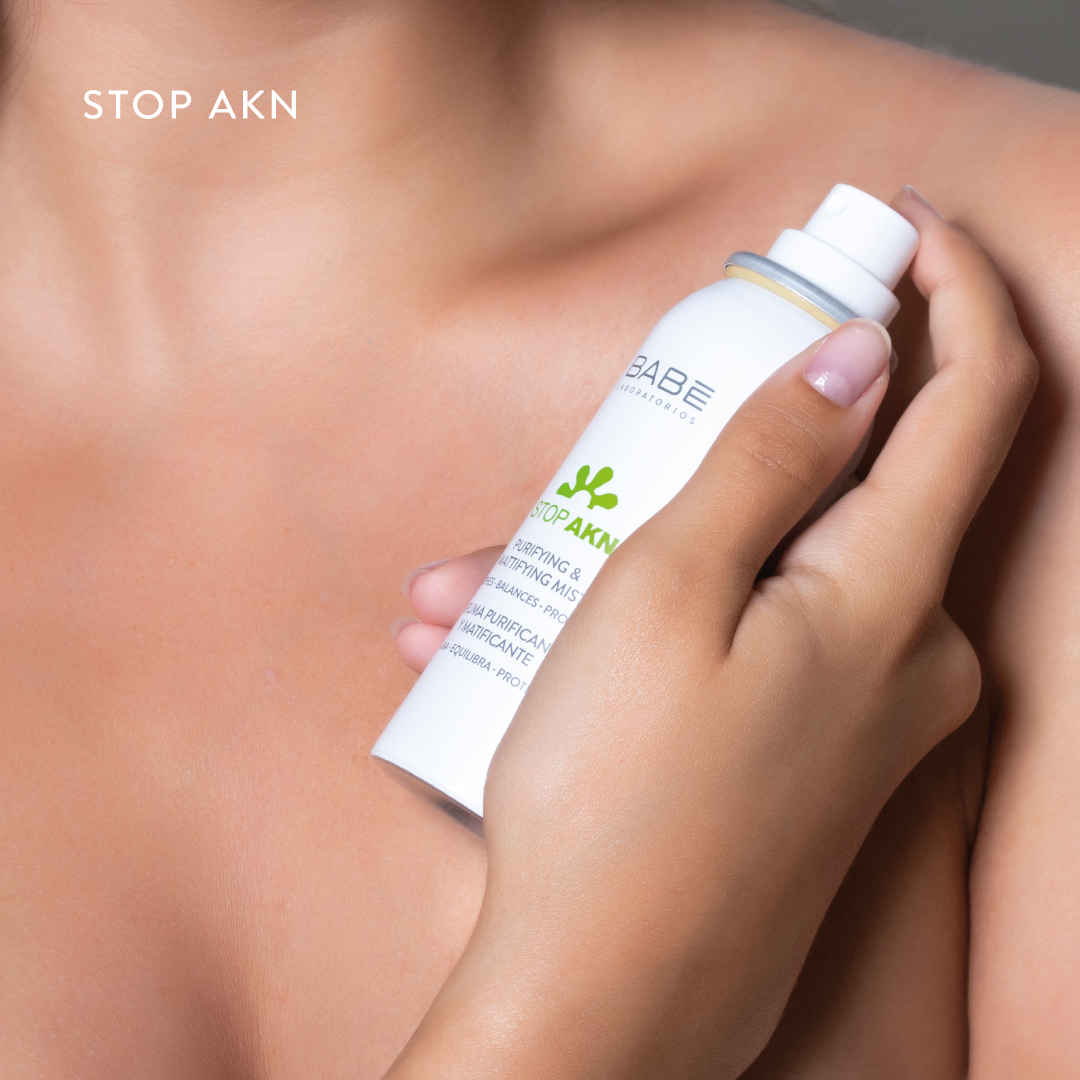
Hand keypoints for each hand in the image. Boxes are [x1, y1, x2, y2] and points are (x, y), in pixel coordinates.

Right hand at [386, 191, 1037, 1079]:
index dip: (952, 289)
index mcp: (891, 598)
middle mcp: (903, 652)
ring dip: (624, 554)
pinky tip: (510, 645)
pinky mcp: (806, 747)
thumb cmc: (618, 799)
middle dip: (695, 454)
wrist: (600, 1000)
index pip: (977, 396)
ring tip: (474, 593)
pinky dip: (639, 621)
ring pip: (754, 569)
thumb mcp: (667, 592)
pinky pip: (739, 637)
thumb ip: (770, 461)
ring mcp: (857, 708)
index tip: (895, 228)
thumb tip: (854, 360)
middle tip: (567, 480)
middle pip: (825, 488)